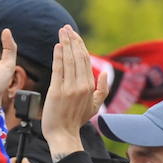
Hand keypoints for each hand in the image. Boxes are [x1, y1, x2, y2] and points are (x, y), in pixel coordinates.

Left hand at [40, 25, 105, 158]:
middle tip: (65, 28)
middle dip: (72, 40)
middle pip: (77, 56)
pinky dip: (58, 56)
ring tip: (61, 31)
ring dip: (64, 43)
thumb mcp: (94, 106)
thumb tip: (106, 73)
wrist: (63, 135)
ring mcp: (69, 88)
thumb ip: (102, 90)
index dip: (79, 45)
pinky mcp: (56, 91)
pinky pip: (58, 69)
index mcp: (90, 87)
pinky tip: (57, 46)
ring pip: (68, 60)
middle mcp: (81, 85)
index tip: (73, 34)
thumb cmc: (77, 121)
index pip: (85, 60)